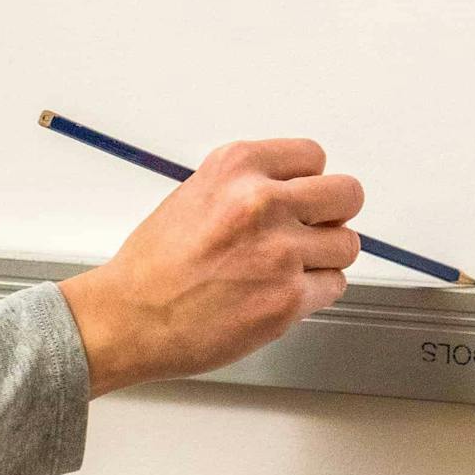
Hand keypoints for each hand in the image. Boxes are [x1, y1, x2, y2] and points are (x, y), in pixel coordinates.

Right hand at [58, 139, 362, 395]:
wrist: (128, 318)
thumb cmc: (151, 267)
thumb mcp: (192, 197)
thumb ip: (244, 188)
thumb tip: (291, 194)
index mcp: (235, 168)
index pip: (312, 156)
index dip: (306, 182)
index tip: (299, 197)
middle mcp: (261, 202)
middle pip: (346, 194)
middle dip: (331, 215)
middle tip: (309, 232)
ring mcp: (279, 251)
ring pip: (346, 245)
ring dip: (323, 258)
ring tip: (284, 269)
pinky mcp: (288, 298)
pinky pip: (334, 286)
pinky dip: (313, 293)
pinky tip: (277, 294)